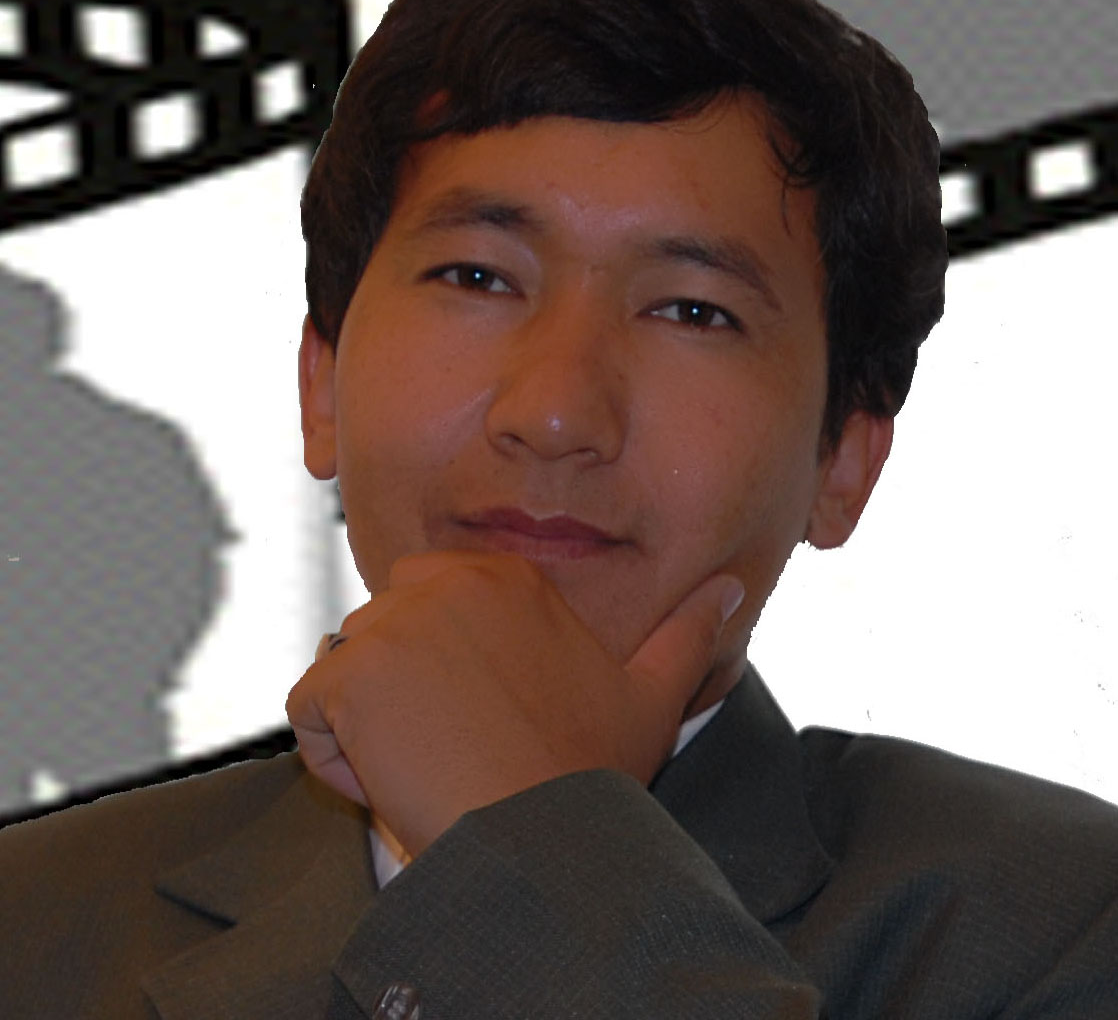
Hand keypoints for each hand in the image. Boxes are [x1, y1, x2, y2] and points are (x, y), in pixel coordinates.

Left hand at [286, 550, 743, 856]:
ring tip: (424, 767)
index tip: (479, 716)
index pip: (433, 600)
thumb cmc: (591, 768)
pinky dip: (331, 757)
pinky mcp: (348, 675)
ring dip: (366, 725)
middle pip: (383, 631)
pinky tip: (388, 782)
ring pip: (344, 672)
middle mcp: (444, 582)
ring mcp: (392, 625)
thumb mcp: (655, 692)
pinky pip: (307, 713)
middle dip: (399, 689)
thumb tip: (734, 586)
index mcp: (506, 578)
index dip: (444, 666)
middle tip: (451, 746)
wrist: (540, 833)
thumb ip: (689, 631)